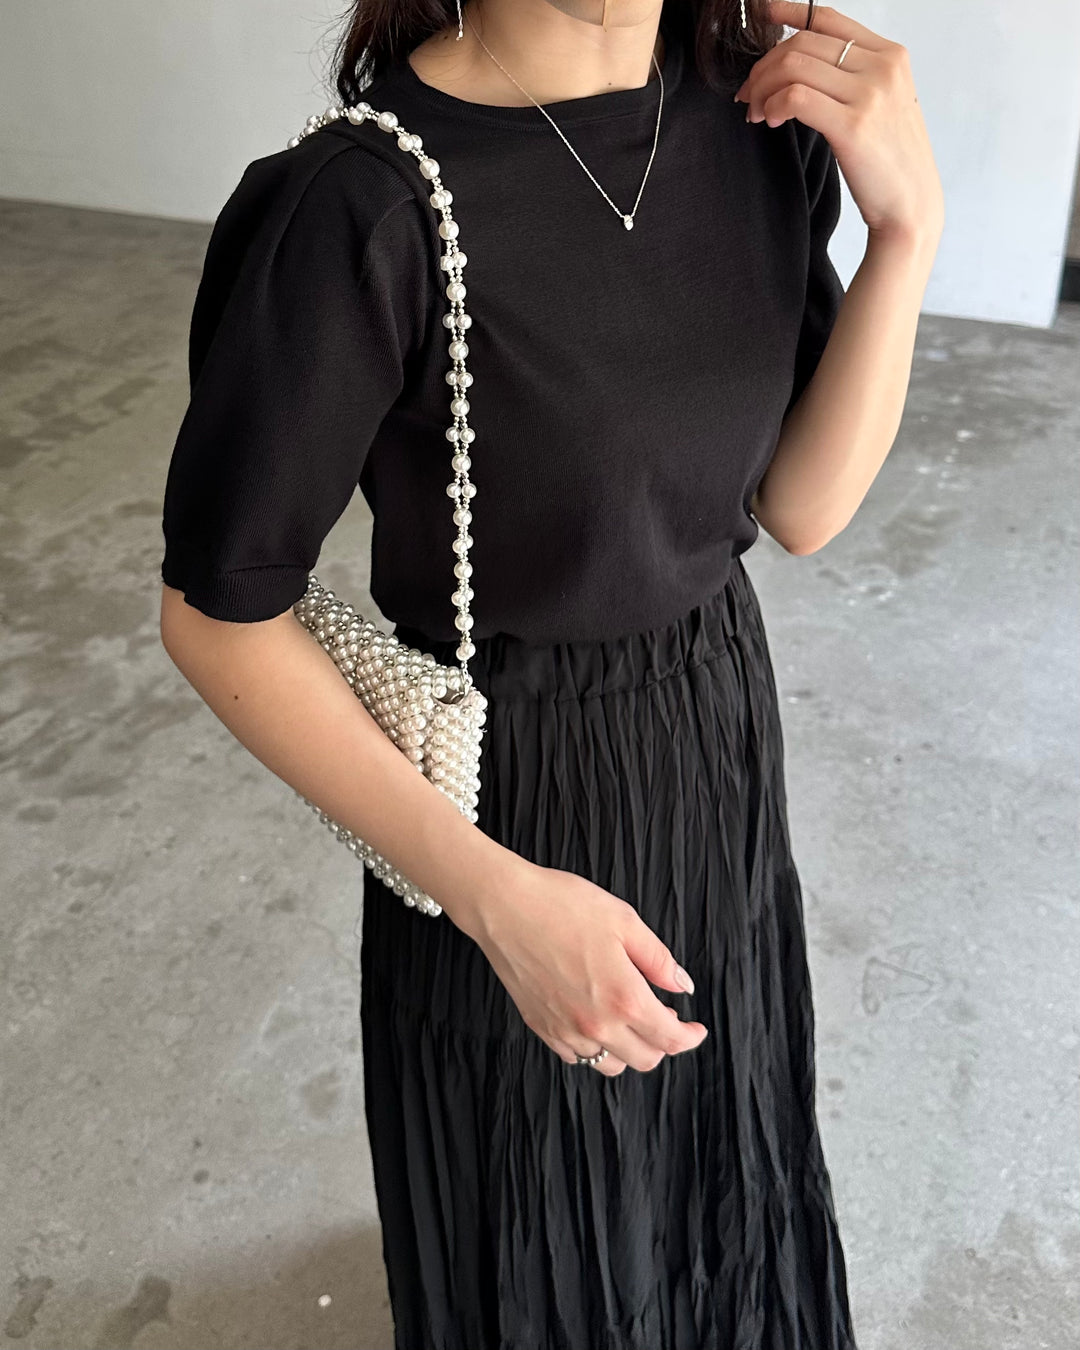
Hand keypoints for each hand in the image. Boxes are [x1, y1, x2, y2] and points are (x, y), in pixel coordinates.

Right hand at [469, 858, 708, 1075]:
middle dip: (663, 1043)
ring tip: (629, 1019)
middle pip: (645, 1059)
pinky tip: (596, 1020)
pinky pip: (577, 1056)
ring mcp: (566, 1031)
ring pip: (611, 1064)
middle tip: (665, 1017)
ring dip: (629, 1049)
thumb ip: (659, 959)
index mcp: (624, 998)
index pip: (670, 1039)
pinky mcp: (541, 1028)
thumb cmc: (561, 906)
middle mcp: (596, 1025)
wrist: (504, 907)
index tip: (696, 1029)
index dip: (690, 1038)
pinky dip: (594, 1047)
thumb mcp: (624, 921)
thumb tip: (682, 985)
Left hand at [734, 2, 944, 247]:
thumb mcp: (882, 105)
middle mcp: (883, 66)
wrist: (910, 207)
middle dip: (764, 67)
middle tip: (748, 95)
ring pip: (794, 66)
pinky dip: (772, 106)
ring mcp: (870, 93)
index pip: (829, 18)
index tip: (764, 15)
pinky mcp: (853, 124)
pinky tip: (768, 121)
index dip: (790, 12)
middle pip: (803, 43)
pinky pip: (795, 98)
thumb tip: (798, 63)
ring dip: (762, 89)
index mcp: (890, 55)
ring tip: (756, 113)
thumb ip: (852, 77)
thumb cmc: (889, 162)